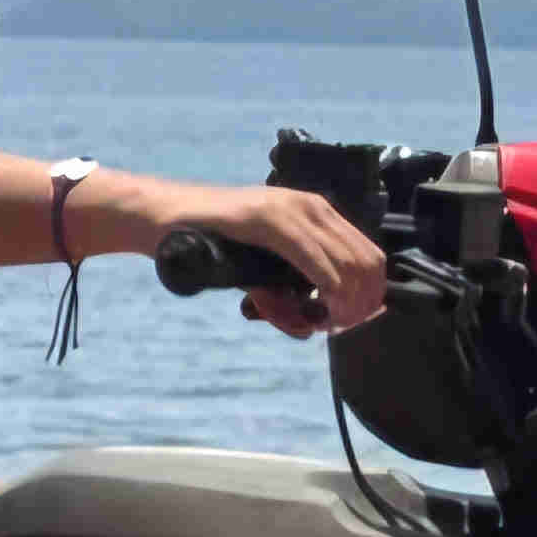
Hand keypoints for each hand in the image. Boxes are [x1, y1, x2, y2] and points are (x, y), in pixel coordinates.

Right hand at [87, 178, 387, 333]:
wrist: (166, 219)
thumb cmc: (209, 245)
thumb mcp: (258, 274)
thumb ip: (285, 299)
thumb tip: (309, 328)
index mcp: (316, 214)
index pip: (369, 255)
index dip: (371, 294)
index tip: (350, 321)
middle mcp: (312, 207)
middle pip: (368, 262)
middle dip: (361, 304)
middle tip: (337, 327)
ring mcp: (293, 210)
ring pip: (350, 265)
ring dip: (345, 304)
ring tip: (323, 323)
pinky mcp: (271, 221)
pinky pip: (318, 265)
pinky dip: (327, 295)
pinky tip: (314, 311)